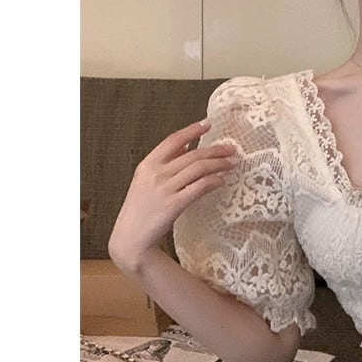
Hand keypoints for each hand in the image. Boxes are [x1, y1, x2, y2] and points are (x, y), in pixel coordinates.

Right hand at [108, 120, 236, 272]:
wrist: (130, 238)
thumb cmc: (141, 208)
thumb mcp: (146, 180)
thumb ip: (165, 162)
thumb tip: (187, 145)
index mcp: (147, 164)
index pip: (172, 140)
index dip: (191, 130)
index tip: (207, 124)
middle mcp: (155, 174)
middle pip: (192, 155)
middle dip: (215, 150)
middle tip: (231, 149)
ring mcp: (164, 189)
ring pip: (199, 169)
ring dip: (219, 164)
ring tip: (231, 164)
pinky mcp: (173, 205)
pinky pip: (200, 187)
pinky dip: (214, 181)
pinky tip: (222, 181)